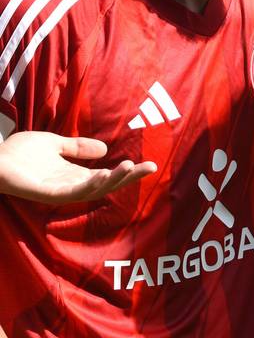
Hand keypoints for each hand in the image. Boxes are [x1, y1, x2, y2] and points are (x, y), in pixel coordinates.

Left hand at [0, 132, 155, 203]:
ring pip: (95, 189)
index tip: (150, 164)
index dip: (128, 171)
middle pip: (108, 184)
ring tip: (131, 167)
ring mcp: (62, 191)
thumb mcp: (54, 144)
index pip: (109, 175)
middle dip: (130, 177)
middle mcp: (72, 186)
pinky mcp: (50, 194)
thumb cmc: (18, 154)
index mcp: (75, 175)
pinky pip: (75, 192)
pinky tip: (104, 174)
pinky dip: (91, 185)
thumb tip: (105, 149)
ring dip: (114, 179)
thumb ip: (78, 147)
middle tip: (151, 167)